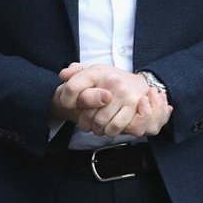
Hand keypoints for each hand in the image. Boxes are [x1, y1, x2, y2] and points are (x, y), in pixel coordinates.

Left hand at [54, 63, 172, 137]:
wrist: (138, 85)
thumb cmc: (109, 82)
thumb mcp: (91, 73)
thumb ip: (74, 72)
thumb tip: (63, 75)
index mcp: (97, 71)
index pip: (72, 89)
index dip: (67, 101)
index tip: (71, 105)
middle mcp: (112, 81)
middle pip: (87, 113)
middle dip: (85, 122)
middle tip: (88, 120)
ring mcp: (125, 94)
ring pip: (101, 123)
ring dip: (98, 129)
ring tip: (99, 124)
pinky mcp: (136, 106)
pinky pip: (116, 128)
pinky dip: (111, 131)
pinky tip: (111, 126)